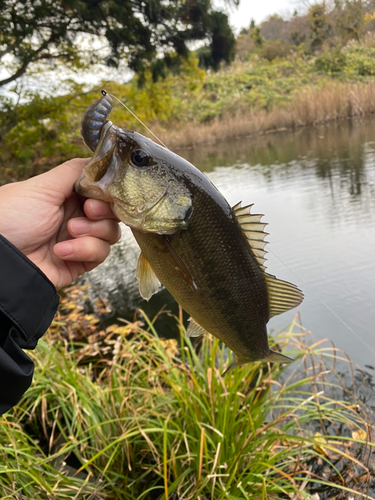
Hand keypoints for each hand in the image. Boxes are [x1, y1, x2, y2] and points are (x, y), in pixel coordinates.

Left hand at [0, 158, 120, 289]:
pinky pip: (100, 254)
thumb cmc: (10, 217)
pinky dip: (84, 250)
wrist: (1, 259)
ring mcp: (78, 240)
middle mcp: (75, 216)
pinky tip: (61, 251)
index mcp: (66, 196)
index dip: (106, 192)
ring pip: (111, 233)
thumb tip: (99, 159)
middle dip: (103, 212)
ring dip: (93, 232)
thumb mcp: (43, 187)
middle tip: (88, 211)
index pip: (101, 190)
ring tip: (69, 232)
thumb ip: (74, 171)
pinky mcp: (80, 262)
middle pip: (111, 212)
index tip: (100, 193)